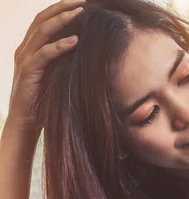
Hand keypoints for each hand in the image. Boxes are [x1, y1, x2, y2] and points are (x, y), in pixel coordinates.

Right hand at [8, 0, 83, 135]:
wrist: (26, 123)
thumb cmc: (46, 100)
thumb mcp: (58, 75)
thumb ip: (66, 60)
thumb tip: (90, 49)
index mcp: (32, 47)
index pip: (46, 19)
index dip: (62, 7)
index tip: (83, 1)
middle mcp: (25, 48)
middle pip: (43, 18)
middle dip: (63, 6)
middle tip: (84, 0)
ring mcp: (25, 59)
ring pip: (42, 31)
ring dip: (62, 20)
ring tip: (81, 12)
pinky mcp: (28, 72)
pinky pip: (43, 54)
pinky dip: (59, 46)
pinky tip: (75, 41)